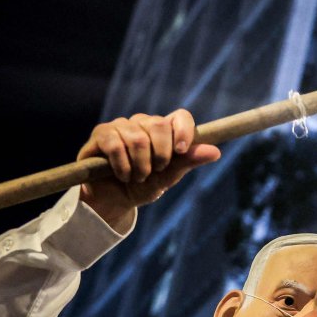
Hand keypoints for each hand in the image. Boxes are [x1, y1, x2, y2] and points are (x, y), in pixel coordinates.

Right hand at [77, 109, 219, 231]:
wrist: (113, 200)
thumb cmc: (142, 186)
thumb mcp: (167, 178)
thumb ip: (188, 162)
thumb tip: (216, 152)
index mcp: (164, 131)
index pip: (181, 116)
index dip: (184, 130)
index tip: (182, 151)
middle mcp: (143, 123)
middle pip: (159, 126)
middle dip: (160, 155)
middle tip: (154, 172)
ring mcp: (121, 126)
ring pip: (138, 138)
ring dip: (140, 165)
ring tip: (137, 177)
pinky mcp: (101, 133)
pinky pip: (115, 144)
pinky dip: (122, 165)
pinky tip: (122, 175)